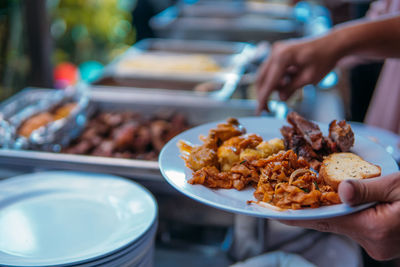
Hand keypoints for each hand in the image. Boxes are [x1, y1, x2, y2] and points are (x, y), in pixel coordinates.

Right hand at [256, 35, 340, 113]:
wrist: (332, 44)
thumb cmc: (324, 59)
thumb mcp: (308, 78)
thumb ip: (292, 88)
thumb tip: (280, 98)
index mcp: (282, 57)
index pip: (269, 83)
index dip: (263, 99)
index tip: (259, 112)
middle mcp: (276, 51)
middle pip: (261, 78)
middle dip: (264, 93)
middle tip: (267, 109)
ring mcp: (276, 50)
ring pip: (265, 74)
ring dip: (272, 85)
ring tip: (289, 88)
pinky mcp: (279, 52)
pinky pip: (271, 70)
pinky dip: (276, 79)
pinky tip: (289, 80)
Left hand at [280, 172, 399, 260]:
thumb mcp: (398, 186)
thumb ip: (368, 189)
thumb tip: (341, 191)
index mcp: (375, 230)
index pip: (327, 221)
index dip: (300, 216)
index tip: (277, 213)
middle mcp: (373, 243)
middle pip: (332, 223)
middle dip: (311, 211)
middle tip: (285, 201)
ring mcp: (378, 246)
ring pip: (343, 225)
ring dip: (327, 212)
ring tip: (306, 198)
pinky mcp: (381, 242)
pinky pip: (354, 226)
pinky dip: (342, 215)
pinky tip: (333, 203)